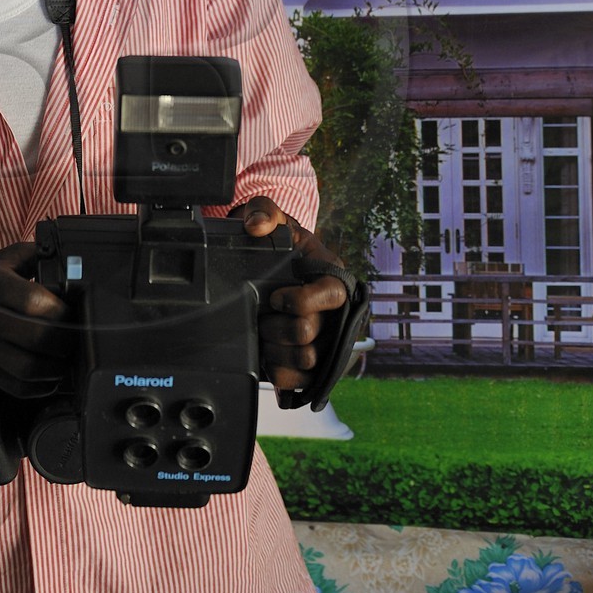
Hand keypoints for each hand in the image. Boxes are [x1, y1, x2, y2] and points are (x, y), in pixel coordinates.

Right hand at [0, 244, 68, 397]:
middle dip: (67, 343)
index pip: (37, 303)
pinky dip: (40, 388)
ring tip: (66, 360)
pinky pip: (16, 388)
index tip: (75, 313)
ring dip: (57, 369)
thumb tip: (66, 256)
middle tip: (77, 340)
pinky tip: (50, 378)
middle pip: (39, 340)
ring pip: (30, 370)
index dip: (64, 312)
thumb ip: (31, 255)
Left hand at [239, 197, 350, 394]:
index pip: (331, 295)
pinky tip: (267, 355)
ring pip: (307, 359)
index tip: (274, 297)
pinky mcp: (313, 366)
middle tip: (262, 317)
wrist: (271, 270)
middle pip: (310, 333)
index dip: (298, 300)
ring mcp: (326, 341)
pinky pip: (299, 381)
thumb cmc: (278, 246)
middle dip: (276, 327)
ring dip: (276, 349)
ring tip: (263, 335)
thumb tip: (256, 225)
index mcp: (332, 279)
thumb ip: (264, 211)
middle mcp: (336, 313)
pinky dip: (279, 372)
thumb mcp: (271, 219)